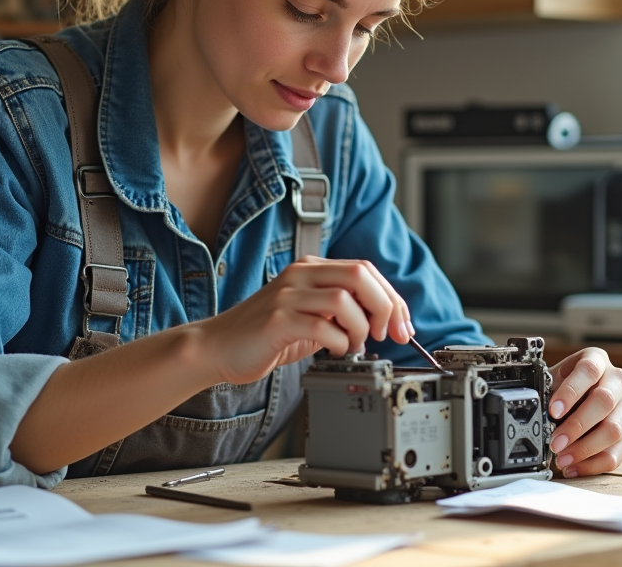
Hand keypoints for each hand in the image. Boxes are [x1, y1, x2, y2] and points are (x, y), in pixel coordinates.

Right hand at [195, 256, 412, 384]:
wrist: (218, 347)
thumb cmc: (266, 336)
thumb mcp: (311, 316)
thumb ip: (341, 311)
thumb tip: (385, 320)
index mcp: (311, 268)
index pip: (365, 270)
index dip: (392, 298)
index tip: (403, 326)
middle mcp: (300, 274)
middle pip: (360, 275)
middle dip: (384, 308)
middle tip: (386, 335)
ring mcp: (287, 295)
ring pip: (344, 299)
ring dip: (360, 328)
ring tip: (353, 346)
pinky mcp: (277, 320)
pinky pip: (322, 327)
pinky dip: (339, 344)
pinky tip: (334, 353)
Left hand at [545, 348, 621, 476]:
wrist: (578, 394)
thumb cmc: (564, 385)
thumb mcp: (553, 380)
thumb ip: (547, 392)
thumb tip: (537, 413)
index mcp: (597, 359)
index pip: (588, 371)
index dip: (571, 391)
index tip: (553, 410)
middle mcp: (617, 380)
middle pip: (604, 401)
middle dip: (576, 425)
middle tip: (555, 441)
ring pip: (613, 429)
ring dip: (584, 448)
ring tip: (561, 458)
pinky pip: (616, 452)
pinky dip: (592, 464)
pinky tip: (573, 467)